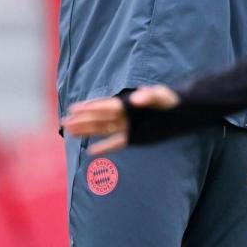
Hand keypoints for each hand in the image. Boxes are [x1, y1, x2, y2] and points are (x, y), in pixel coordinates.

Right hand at [61, 85, 179, 154]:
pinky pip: (115, 143)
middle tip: (64, 121)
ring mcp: (128, 127)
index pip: (105, 107)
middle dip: (83, 120)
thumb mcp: (161, 96)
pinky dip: (104, 147)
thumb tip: (136, 98)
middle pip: (99, 118)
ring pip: (103, 130)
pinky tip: (91, 151)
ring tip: (69, 131)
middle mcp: (125, 116)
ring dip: (87, 131)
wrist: (182, 112)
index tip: (74, 107)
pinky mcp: (134, 138)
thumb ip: (149, 96)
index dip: (90, 107)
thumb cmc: (171, 100)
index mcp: (128, 104)